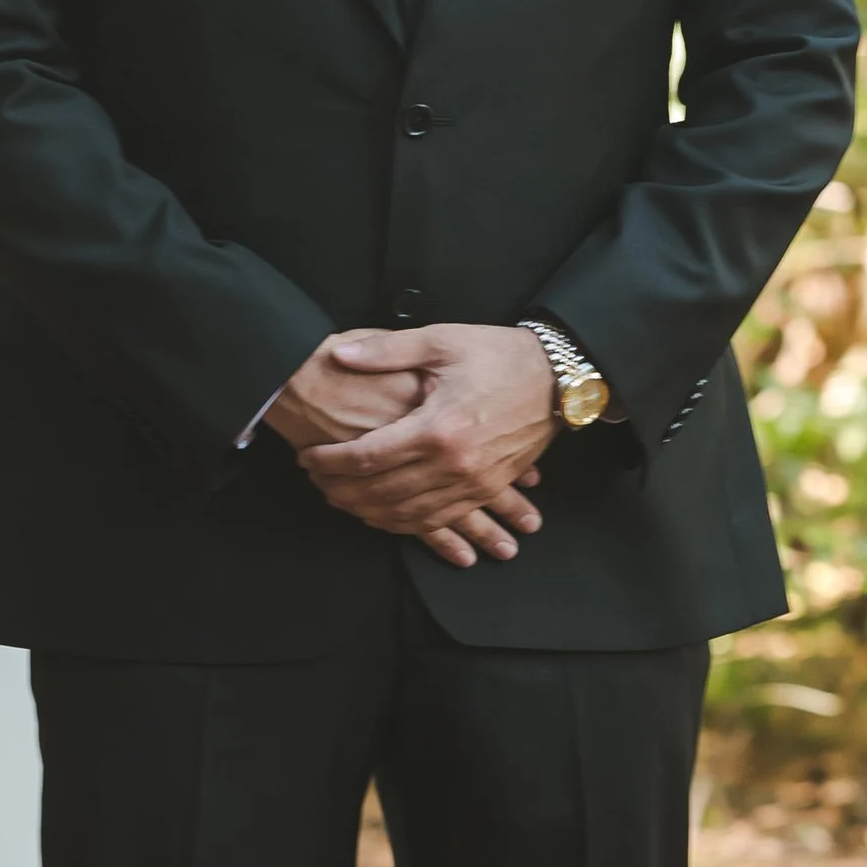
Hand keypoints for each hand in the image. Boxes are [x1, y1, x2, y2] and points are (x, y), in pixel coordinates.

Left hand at [294, 322, 555, 568]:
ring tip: (339, 501)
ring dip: (367, 512)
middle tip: (314, 482)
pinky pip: (439, 519)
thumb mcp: (441, 342)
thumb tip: (338, 354)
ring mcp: (474, 483)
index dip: (331, 462)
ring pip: (408, 515)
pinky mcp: (488, 489)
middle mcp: (454, 464)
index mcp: (438, 427)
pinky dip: (406, 525)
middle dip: (340, 491)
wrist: (559, 377)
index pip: (368, 457)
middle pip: (382, 493)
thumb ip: (386, 350)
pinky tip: (384, 518)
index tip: (307, 458)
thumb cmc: (499, 354)